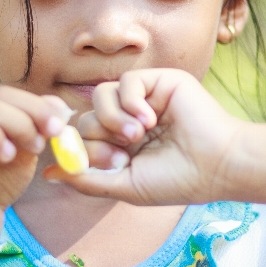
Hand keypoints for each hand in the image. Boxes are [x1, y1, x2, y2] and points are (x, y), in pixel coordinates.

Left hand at [44, 69, 245, 204]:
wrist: (217, 166)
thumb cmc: (176, 180)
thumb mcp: (124, 186)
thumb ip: (86, 179)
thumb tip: (48, 174)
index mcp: (121, 145)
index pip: (83, 137)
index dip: (86, 149)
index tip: (109, 162)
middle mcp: (129, 119)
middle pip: (87, 116)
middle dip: (100, 137)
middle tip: (126, 152)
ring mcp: (145, 99)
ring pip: (102, 94)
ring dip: (113, 118)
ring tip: (138, 136)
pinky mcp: (160, 81)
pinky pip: (126, 80)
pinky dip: (131, 101)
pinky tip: (149, 119)